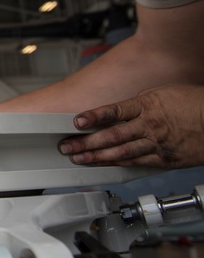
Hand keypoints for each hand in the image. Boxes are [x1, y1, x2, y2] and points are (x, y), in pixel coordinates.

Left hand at [59, 84, 203, 167]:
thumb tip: (122, 108)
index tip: (77, 120)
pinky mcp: (164, 159)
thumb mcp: (163, 92)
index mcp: (147, 105)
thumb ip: (140, 101)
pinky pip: (136, 162)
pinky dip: (118, 164)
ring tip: (78, 158)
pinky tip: (103, 165)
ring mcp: (156, 144)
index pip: (114, 111)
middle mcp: (150, 126)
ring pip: (121, 153)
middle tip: (66, 146)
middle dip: (86, 142)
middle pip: (112, 136)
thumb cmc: (194, 103)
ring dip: (97, 157)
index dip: (94, 116)